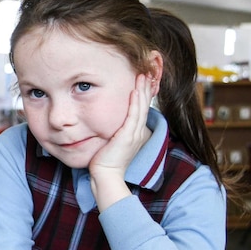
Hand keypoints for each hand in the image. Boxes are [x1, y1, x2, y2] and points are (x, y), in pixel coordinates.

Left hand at [89, 74, 152, 210]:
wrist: (105, 176)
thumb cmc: (104, 162)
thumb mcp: (110, 144)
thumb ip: (111, 133)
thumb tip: (105, 125)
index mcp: (134, 134)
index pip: (140, 110)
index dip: (142, 95)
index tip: (142, 82)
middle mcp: (137, 133)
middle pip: (144, 106)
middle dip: (145, 88)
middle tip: (146, 73)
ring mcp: (134, 134)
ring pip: (140, 108)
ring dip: (142, 90)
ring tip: (143, 76)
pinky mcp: (127, 136)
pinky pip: (133, 115)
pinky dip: (135, 102)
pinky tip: (135, 90)